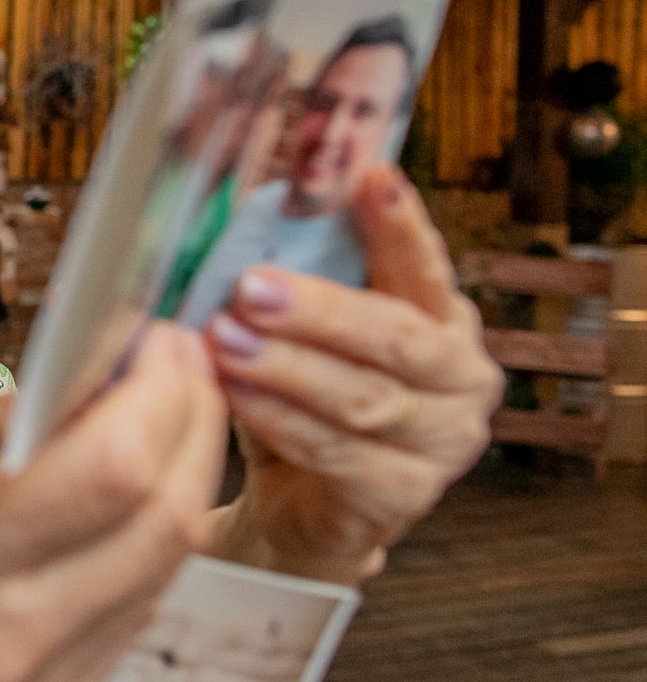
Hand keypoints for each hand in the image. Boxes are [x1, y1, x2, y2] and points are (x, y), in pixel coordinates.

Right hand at [0, 324, 226, 681]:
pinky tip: (121, 496)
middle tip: (180, 361)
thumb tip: (100, 368)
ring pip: (162, 572)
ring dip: (179, 481)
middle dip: (190, 426)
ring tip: (158, 414)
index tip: (163, 336)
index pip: (107, 471)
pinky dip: (141, 544)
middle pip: (159, 524)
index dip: (160, 394)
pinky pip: (130, 615)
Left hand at [204, 166, 499, 582]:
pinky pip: (334, 452)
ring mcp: (441, 443)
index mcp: (444, 320)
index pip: (424, 267)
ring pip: (361, 397)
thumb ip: (300, 279)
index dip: (400, 225)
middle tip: (249, 287)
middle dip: (318, 310)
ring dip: (285, 366)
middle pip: (396, 337)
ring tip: (221, 340)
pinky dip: (277, 420)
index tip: (371, 176)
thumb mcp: (308, 331)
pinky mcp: (404, 497)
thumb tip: (247, 211)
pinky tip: (233, 394)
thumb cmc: (304, 397)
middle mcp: (460, 380)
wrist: (304, 504)